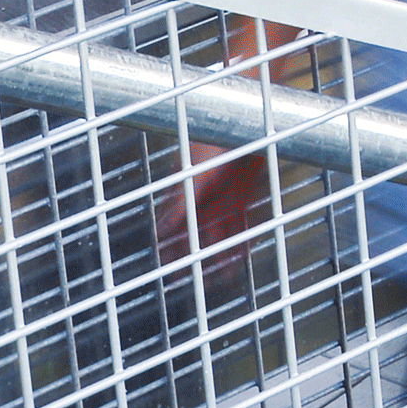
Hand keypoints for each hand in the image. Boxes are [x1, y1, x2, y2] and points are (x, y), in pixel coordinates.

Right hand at [155, 148, 267, 270]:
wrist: (243, 126)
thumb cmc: (212, 141)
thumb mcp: (194, 171)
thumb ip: (182, 199)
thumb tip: (163, 226)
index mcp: (184, 193)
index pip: (173, 225)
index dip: (169, 245)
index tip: (165, 264)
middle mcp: (203, 200)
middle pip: (197, 235)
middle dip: (195, 257)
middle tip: (195, 280)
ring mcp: (223, 200)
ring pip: (220, 234)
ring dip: (221, 255)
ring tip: (221, 276)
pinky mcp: (242, 197)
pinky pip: (242, 224)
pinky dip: (242, 240)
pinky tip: (242, 255)